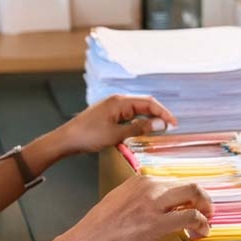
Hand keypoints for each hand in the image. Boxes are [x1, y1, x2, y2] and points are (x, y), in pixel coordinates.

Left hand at [58, 95, 178, 155]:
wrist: (66, 140)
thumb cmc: (88, 136)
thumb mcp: (116, 134)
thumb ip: (139, 128)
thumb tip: (160, 124)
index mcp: (120, 101)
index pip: (149, 103)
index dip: (163, 113)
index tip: (174, 124)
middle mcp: (117, 100)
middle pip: (144, 104)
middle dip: (158, 114)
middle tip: (169, 127)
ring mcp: (112, 106)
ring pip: (137, 109)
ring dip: (149, 118)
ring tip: (159, 130)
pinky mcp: (109, 114)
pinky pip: (129, 114)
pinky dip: (139, 121)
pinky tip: (142, 129)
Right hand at [65, 173, 212, 240]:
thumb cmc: (98, 229)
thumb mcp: (119, 201)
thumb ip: (139, 198)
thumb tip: (156, 205)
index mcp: (139, 181)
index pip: (174, 181)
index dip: (188, 195)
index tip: (192, 205)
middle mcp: (148, 187)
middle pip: (190, 185)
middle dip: (203, 199)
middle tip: (206, 212)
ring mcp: (153, 204)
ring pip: (194, 195)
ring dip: (206, 210)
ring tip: (205, 223)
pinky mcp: (157, 223)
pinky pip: (190, 217)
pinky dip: (201, 223)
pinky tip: (200, 232)